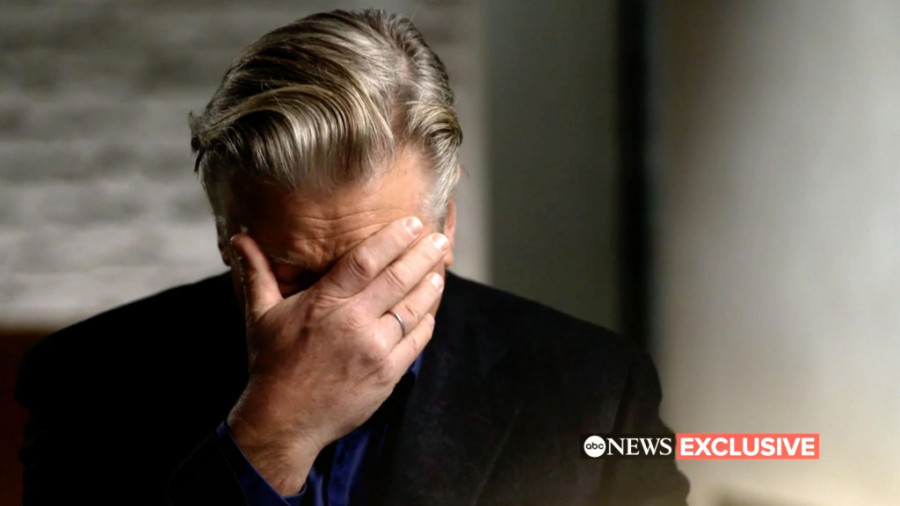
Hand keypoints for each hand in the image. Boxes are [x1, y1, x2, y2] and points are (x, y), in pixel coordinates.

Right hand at [225, 216, 447, 493]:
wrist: (284, 421)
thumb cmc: (272, 364)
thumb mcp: (260, 315)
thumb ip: (257, 272)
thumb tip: (240, 238)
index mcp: (325, 302)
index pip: (366, 260)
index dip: (392, 238)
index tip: (412, 223)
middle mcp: (353, 322)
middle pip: (398, 279)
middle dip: (423, 255)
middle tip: (440, 239)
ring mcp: (374, 349)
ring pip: (413, 309)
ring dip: (430, 286)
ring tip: (439, 270)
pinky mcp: (387, 374)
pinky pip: (416, 342)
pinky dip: (426, 322)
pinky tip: (430, 310)